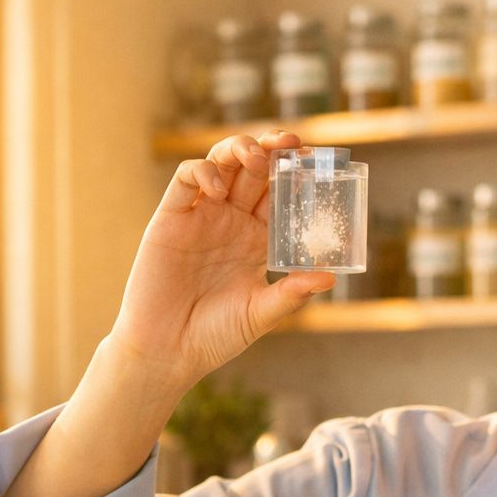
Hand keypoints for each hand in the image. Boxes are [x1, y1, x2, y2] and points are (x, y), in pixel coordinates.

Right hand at [111, 129, 336, 392]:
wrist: (167, 352)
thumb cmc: (215, 336)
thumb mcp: (260, 314)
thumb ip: (291, 294)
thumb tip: (329, 277)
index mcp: (257, 240)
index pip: (281, 196)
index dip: (298, 175)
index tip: (318, 163)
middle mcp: (231, 222)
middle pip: (254, 171)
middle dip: (274, 151)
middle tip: (292, 144)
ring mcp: (201, 216)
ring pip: (222, 164)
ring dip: (240, 150)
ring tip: (258, 156)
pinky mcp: (170, 218)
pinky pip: (186, 180)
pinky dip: (203, 173)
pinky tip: (218, 190)